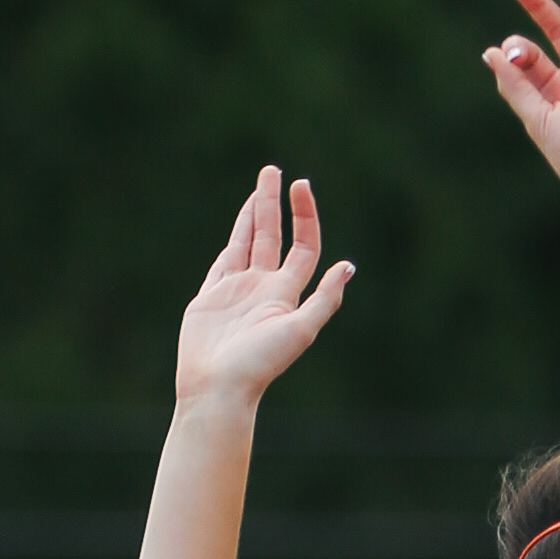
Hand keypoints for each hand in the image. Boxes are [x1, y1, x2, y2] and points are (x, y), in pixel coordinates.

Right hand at [172, 166, 354, 418]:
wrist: (218, 387)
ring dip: (254, 215)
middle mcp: (264, 289)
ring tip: (260, 187)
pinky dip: (235, 240)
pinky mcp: (211, 297)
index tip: (301, 186)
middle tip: (274, 171)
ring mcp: (237, 291)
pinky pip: (225, 261)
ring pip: (248, 243)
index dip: (305, 216)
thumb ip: (324, 299)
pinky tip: (241, 226)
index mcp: (286, 294)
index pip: (303, 246)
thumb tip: (348, 267)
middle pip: (273, 236)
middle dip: (274, 203)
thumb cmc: (259, 363)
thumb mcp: (300, 330)